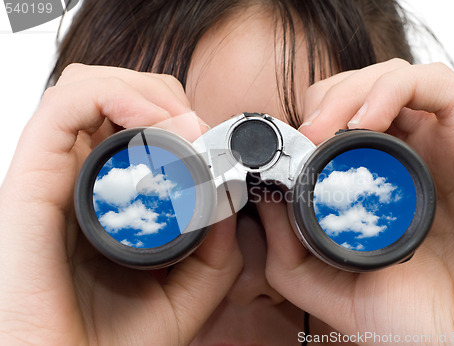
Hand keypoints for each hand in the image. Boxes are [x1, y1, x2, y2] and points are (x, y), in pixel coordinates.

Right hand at [0, 64, 241, 344]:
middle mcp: (79, 179)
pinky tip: (155, 125)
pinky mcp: (30, 180)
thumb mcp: (188, 292)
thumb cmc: (118, 340)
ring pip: (89, 87)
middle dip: (164, 98)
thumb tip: (228, 197)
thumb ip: (217, 248)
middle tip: (196, 132)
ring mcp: (54, 176)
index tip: (211, 142)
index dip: (177, 115)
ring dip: (144, 92)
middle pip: (115, 95)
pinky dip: (114, 96)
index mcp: (110, 197)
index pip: (135, 123)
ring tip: (179, 129)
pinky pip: (63, 105)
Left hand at [258, 59, 453, 340]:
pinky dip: (391, 87)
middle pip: (359, 93)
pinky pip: (436, 83)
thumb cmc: (414, 320)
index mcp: (379, 183)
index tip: (282, 150)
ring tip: (322, 131)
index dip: (306, 123)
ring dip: (347, 92)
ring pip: (391, 78)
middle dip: (322, 102)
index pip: (337, 125)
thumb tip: (264, 199)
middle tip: (302, 137)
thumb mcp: (331, 287)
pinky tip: (365, 121)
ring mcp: (443, 145)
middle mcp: (410, 158)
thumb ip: (289, 251)